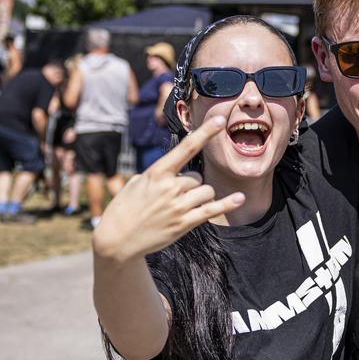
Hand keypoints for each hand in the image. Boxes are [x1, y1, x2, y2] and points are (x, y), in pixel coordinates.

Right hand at [92, 117, 243, 262]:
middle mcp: (169, 188)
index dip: (205, 132)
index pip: (186, 148)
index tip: (220, 120)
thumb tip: (178, 169)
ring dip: (200, 196)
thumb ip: (159, 173)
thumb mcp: (137, 183)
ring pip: (206, 191)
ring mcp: (178, 206)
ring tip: (181, 206)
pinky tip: (240, 198)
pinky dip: (227, 204)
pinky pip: (211, 210)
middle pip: (197, 176)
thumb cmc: (126, 207)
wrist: (118, 239)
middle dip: (190, 184)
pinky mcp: (184, 224)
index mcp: (157, 173)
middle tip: (172, 197)